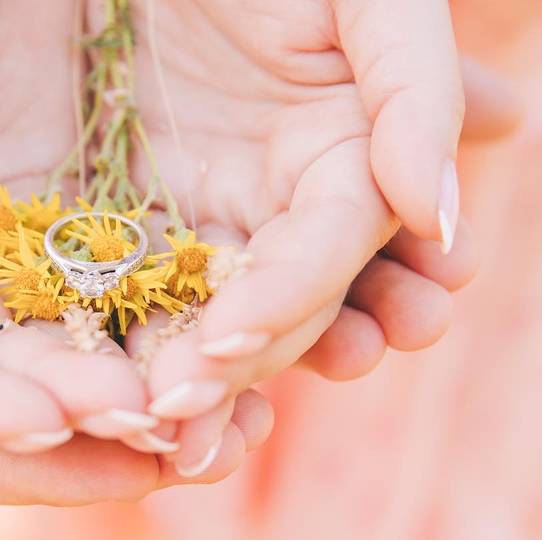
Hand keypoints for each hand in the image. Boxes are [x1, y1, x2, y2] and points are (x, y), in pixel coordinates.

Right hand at [0, 0, 272, 508]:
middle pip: (9, 391)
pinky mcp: (92, 226)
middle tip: (155, 431)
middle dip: (80, 420)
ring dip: (147, 395)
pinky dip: (187, 327)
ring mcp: (21, 265)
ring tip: (217, 417)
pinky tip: (241, 347)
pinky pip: (145, 292)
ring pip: (86, 357)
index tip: (42, 424)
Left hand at [102, 0, 519, 471]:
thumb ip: (417, 90)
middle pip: (271, 308)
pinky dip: (118, 348)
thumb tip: (441, 218)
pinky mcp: (128, 223)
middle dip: (242, 374)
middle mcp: (274, 204)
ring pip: (205, 322)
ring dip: (191, 389)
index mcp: (337, 159)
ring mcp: (201, 219)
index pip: (327, 250)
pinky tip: (100, 398)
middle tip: (199, 441)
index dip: (290, 299)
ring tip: (171, 446)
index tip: (234, 342)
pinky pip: (123, 296)